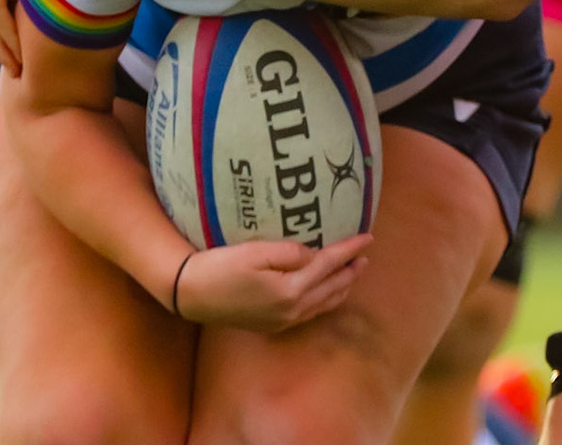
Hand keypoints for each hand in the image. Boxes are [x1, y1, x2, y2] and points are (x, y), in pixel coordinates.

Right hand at [173, 234, 372, 331]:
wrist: (192, 294)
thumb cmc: (222, 267)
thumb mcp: (258, 251)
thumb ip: (292, 253)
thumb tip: (315, 256)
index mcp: (291, 289)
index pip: (330, 265)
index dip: (350, 249)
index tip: (369, 237)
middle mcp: (292, 309)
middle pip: (332, 288)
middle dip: (351, 271)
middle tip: (364, 255)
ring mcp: (283, 321)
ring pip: (324, 304)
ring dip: (341, 287)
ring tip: (352, 272)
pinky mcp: (272, 325)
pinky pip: (310, 313)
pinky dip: (325, 300)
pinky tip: (325, 292)